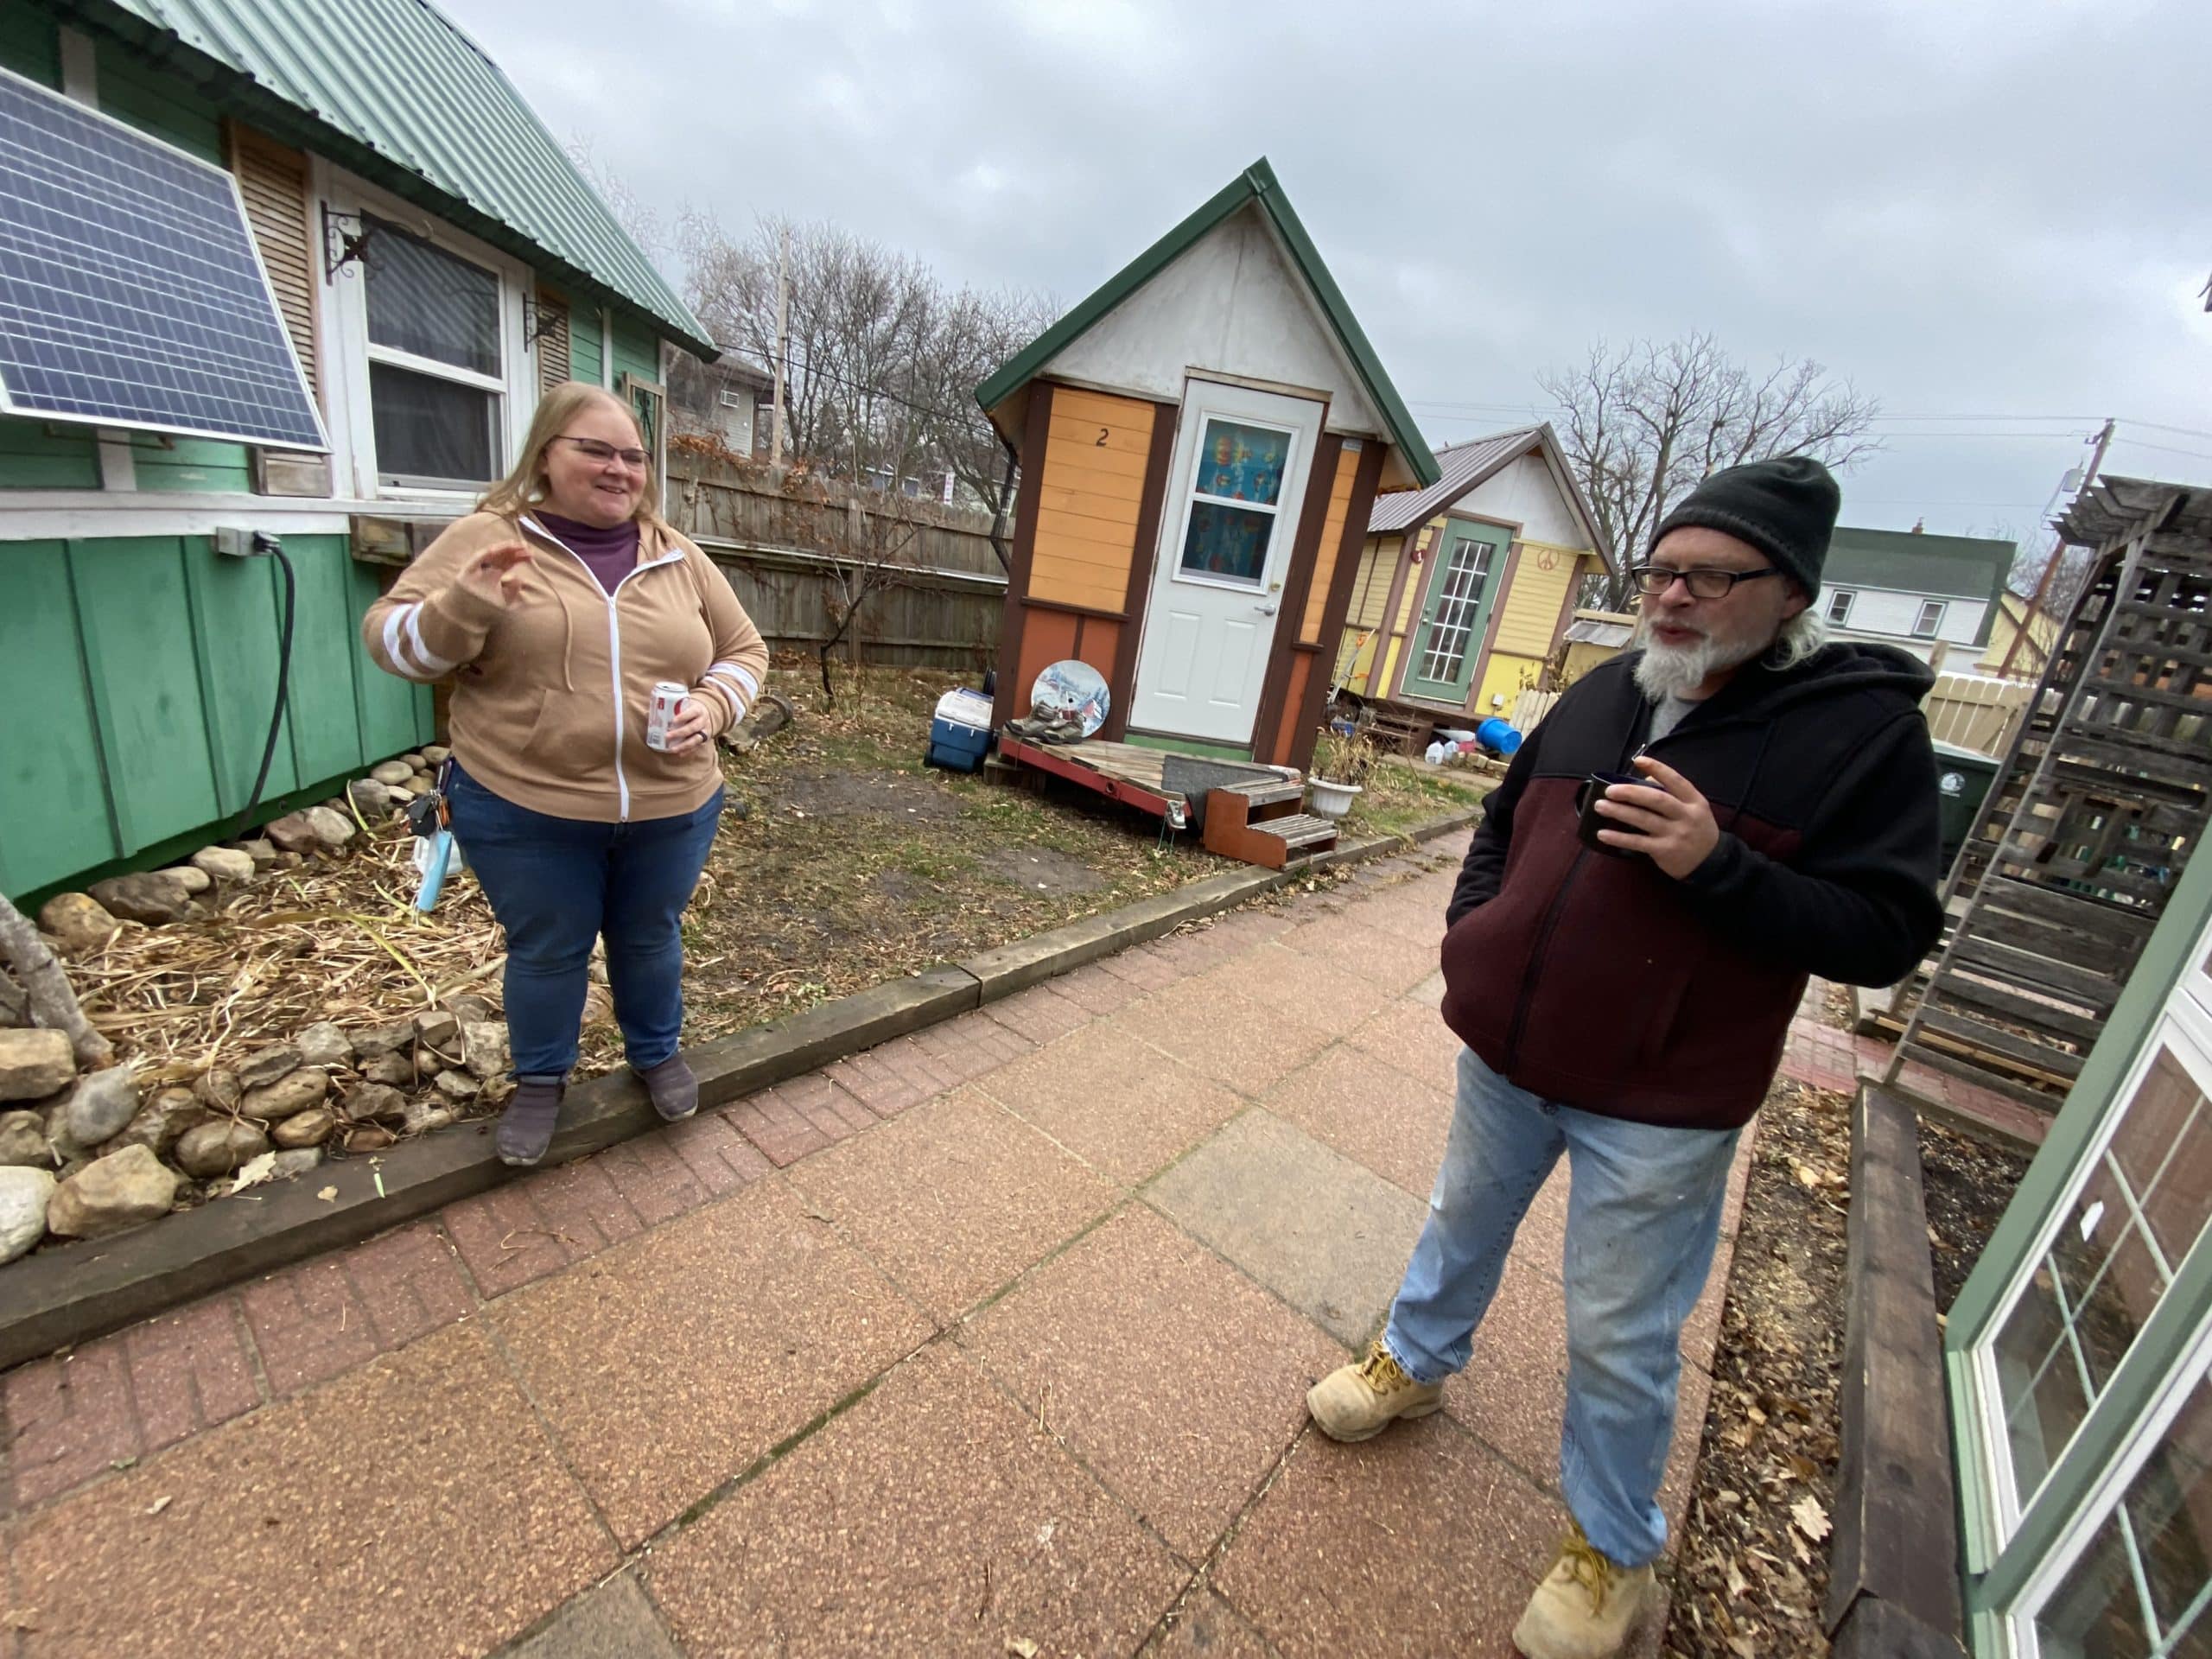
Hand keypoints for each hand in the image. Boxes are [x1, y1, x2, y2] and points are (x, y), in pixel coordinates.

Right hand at [457, 542, 531, 606]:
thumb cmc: (484, 610)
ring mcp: (476, 570)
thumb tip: (518, 579)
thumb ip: (512, 590)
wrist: (462, 617)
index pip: (508, 562)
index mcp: (494, 573)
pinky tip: (495, 549)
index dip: (519, 557)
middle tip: (528, 548)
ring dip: (502, 549)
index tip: (530, 553)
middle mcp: (485, 570)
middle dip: (514, 552)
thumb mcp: (503, 601)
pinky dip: (485, 554)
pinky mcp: (466, 572)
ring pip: (490, 555)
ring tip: (515, 545)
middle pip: (501, 557)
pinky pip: (476, 560)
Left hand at [664, 696, 714, 754]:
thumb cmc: (689, 709)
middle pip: (693, 727)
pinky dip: (688, 750)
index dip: (684, 716)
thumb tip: (649, 713)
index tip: (673, 721)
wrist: (704, 714)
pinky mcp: (704, 740)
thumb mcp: (684, 705)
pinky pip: (697, 747)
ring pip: (696, 739)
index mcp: (698, 710)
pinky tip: (679, 753)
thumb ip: (672, 708)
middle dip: (680, 733)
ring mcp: (705, 731)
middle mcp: (703, 720)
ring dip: (684, 745)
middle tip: (667, 736)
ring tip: (672, 749)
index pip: (692, 712)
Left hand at [1594, 756, 1720, 877]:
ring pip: (1644, 819)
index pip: (1675, 780)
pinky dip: (1619, 838)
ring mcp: (1675, 834)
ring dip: (1619, 812)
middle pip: (1656, 799)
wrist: (1710, 862)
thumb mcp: (1693, 808)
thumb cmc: (1696, 829)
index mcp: (1694, 801)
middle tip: (1609, 790)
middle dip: (1630, 792)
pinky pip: (1638, 842)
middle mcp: (1686, 816)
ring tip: (1600, 806)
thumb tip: (1644, 777)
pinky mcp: (1664, 851)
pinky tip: (1603, 834)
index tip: (1638, 760)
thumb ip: (1672, 793)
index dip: (1657, 768)